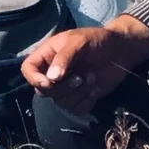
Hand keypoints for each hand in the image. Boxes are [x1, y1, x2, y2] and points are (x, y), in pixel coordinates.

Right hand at [20, 17, 148, 112]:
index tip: (50, 82)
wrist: (120, 50)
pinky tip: (95, 88)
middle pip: (44, 91)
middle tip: (80, 77)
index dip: (34, 79)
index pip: (28, 70)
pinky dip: (86, 101)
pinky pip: (76, 108)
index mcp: (47, 55)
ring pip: (60, 101)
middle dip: (63, 87)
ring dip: (78, 93)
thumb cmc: (97, 40)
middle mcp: (53, 73)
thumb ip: (64, 58)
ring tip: (92, 78)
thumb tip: (51, 79)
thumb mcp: (79, 42)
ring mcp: (66, 87)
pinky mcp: (81, 98)